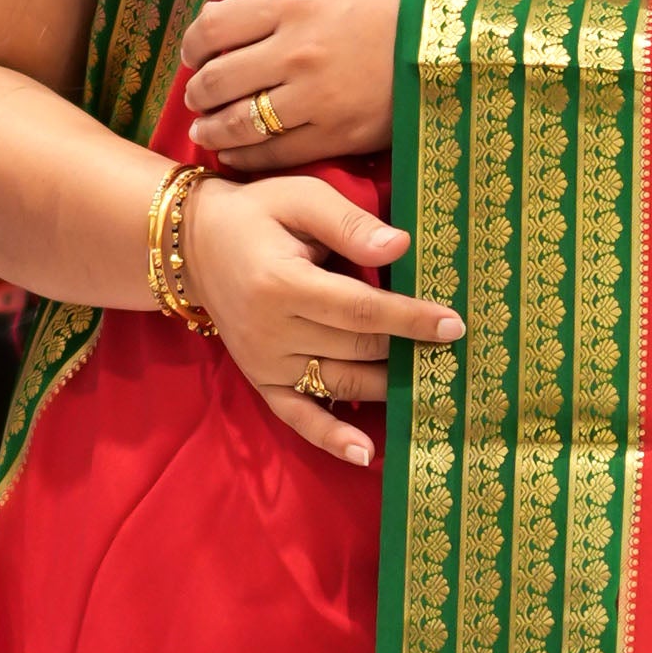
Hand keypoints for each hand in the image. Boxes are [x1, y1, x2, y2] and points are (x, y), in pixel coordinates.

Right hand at [180, 169, 461, 472]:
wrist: (194, 246)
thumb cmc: (257, 214)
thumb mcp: (301, 198)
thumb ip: (349, 224)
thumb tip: (401, 247)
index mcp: (283, 283)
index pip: (360, 310)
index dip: (410, 319)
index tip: (454, 325)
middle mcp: (272, 331)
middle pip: (358, 349)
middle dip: (409, 352)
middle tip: (457, 353)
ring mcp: (266, 363)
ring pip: (341, 384)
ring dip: (389, 390)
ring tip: (437, 391)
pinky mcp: (262, 380)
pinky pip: (298, 416)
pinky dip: (332, 438)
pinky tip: (367, 454)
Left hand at [182, 0, 401, 167]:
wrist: (452, 46)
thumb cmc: (392, 6)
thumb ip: (277, 4)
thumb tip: (224, 22)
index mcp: (292, 4)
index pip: (213, 28)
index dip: (193, 45)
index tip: (193, 55)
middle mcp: (295, 51)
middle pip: (218, 79)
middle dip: (197, 93)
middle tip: (197, 98)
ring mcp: (314, 98)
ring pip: (239, 123)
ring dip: (212, 129)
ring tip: (206, 130)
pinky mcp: (336, 135)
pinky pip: (274, 154)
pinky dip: (245, 158)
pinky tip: (236, 155)